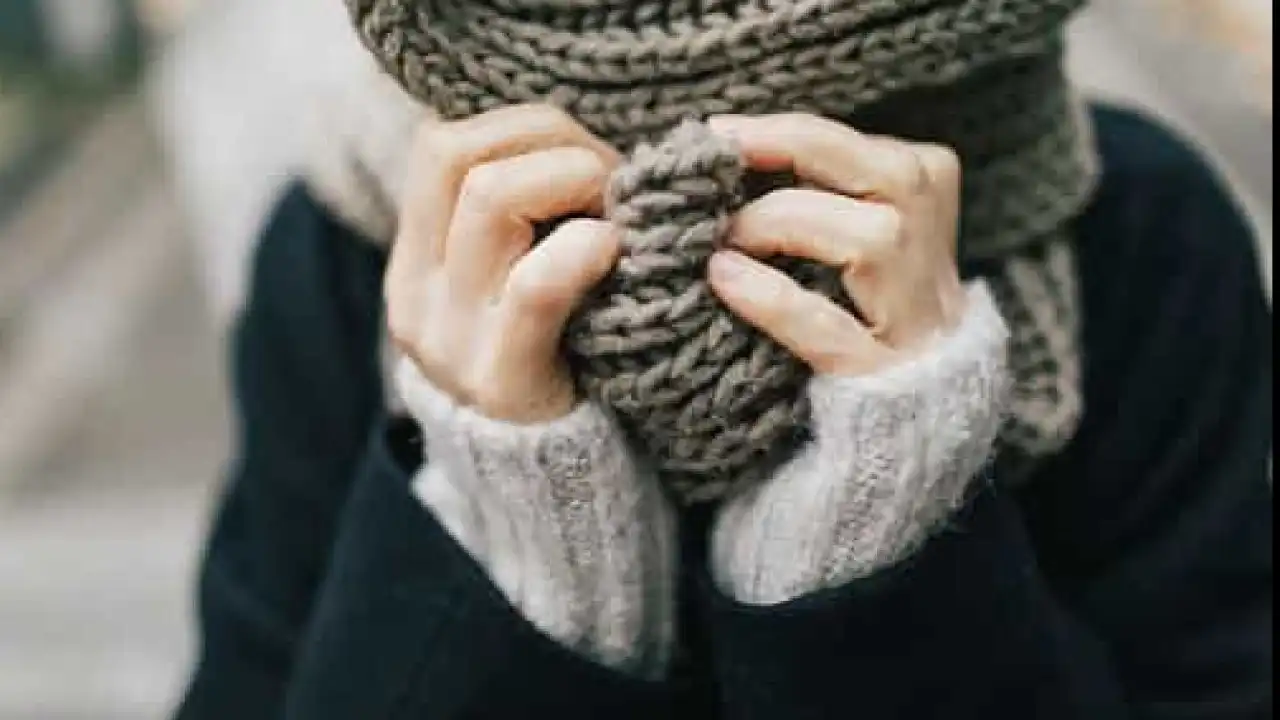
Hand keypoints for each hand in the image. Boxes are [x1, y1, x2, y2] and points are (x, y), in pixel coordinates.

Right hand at [386, 105, 621, 422]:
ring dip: (574, 181)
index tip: (581, 152)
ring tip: (616, 216)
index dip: (518, 127)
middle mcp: (417, 294)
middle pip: (458, 155)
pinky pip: (536, 283)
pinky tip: (613, 251)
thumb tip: (577, 138)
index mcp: (414, 262)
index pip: (438, 144)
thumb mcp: (511, 285)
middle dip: (551, 142)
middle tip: (610, 178)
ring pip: (490, 198)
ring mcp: (452, 336)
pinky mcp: (500, 377)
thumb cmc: (555, 361)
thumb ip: (521, 221)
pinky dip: (583, 248)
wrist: (550, 486)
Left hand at [706, 113, 968, 376]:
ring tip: (725, 239)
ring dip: (783, 224)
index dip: (786, 132)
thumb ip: (815, 189)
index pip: (864, 146)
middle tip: (721, 156)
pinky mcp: (882, 376)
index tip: (720, 132)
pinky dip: (773, 298)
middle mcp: (932, 254)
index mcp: (928, 199)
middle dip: (796, 148)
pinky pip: (827, 327)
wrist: (906, 406)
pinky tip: (726, 278)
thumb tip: (729, 148)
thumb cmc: (860, 304)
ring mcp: (918, 318)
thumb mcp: (853, 231)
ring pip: (872, 239)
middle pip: (890, 173)